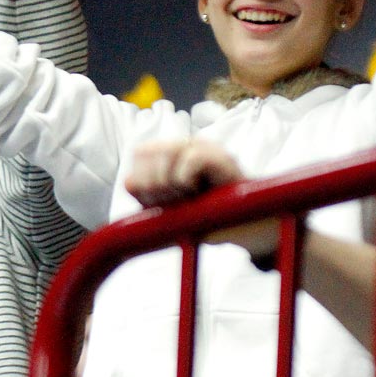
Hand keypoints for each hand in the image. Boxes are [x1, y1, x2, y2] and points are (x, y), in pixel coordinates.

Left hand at [125, 139, 242, 207]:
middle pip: (146, 151)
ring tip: (188, 197)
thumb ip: (145, 193)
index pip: (138, 154)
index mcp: (170, 154)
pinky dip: (187, 180)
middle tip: (174, 201)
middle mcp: (187, 145)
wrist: (245, 231)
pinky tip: (200, 192)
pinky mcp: (224, 157)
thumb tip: (130, 183)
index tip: (158, 203)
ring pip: (167, 151)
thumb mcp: (166, 208)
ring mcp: (206, 147)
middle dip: (153, 184)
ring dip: (170, 184)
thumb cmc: (205, 217)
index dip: (140, 182)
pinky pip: (192, 158)